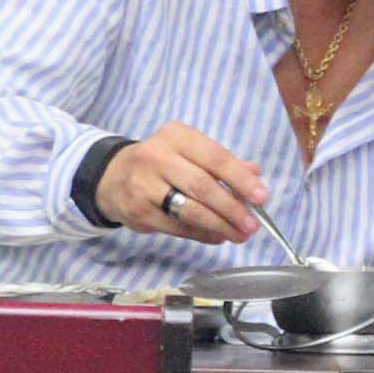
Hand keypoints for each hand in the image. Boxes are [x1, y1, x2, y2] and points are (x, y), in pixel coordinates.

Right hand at [95, 124, 268, 242]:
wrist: (112, 176)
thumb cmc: (162, 163)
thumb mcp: (188, 151)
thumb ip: (222, 162)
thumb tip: (255, 174)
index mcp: (177, 136)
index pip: (215, 157)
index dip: (241, 179)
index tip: (261, 197)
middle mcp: (158, 157)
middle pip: (203, 186)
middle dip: (232, 208)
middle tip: (252, 225)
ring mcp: (145, 185)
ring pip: (190, 210)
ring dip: (220, 226)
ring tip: (239, 235)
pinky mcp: (139, 211)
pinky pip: (177, 227)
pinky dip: (202, 235)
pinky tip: (217, 236)